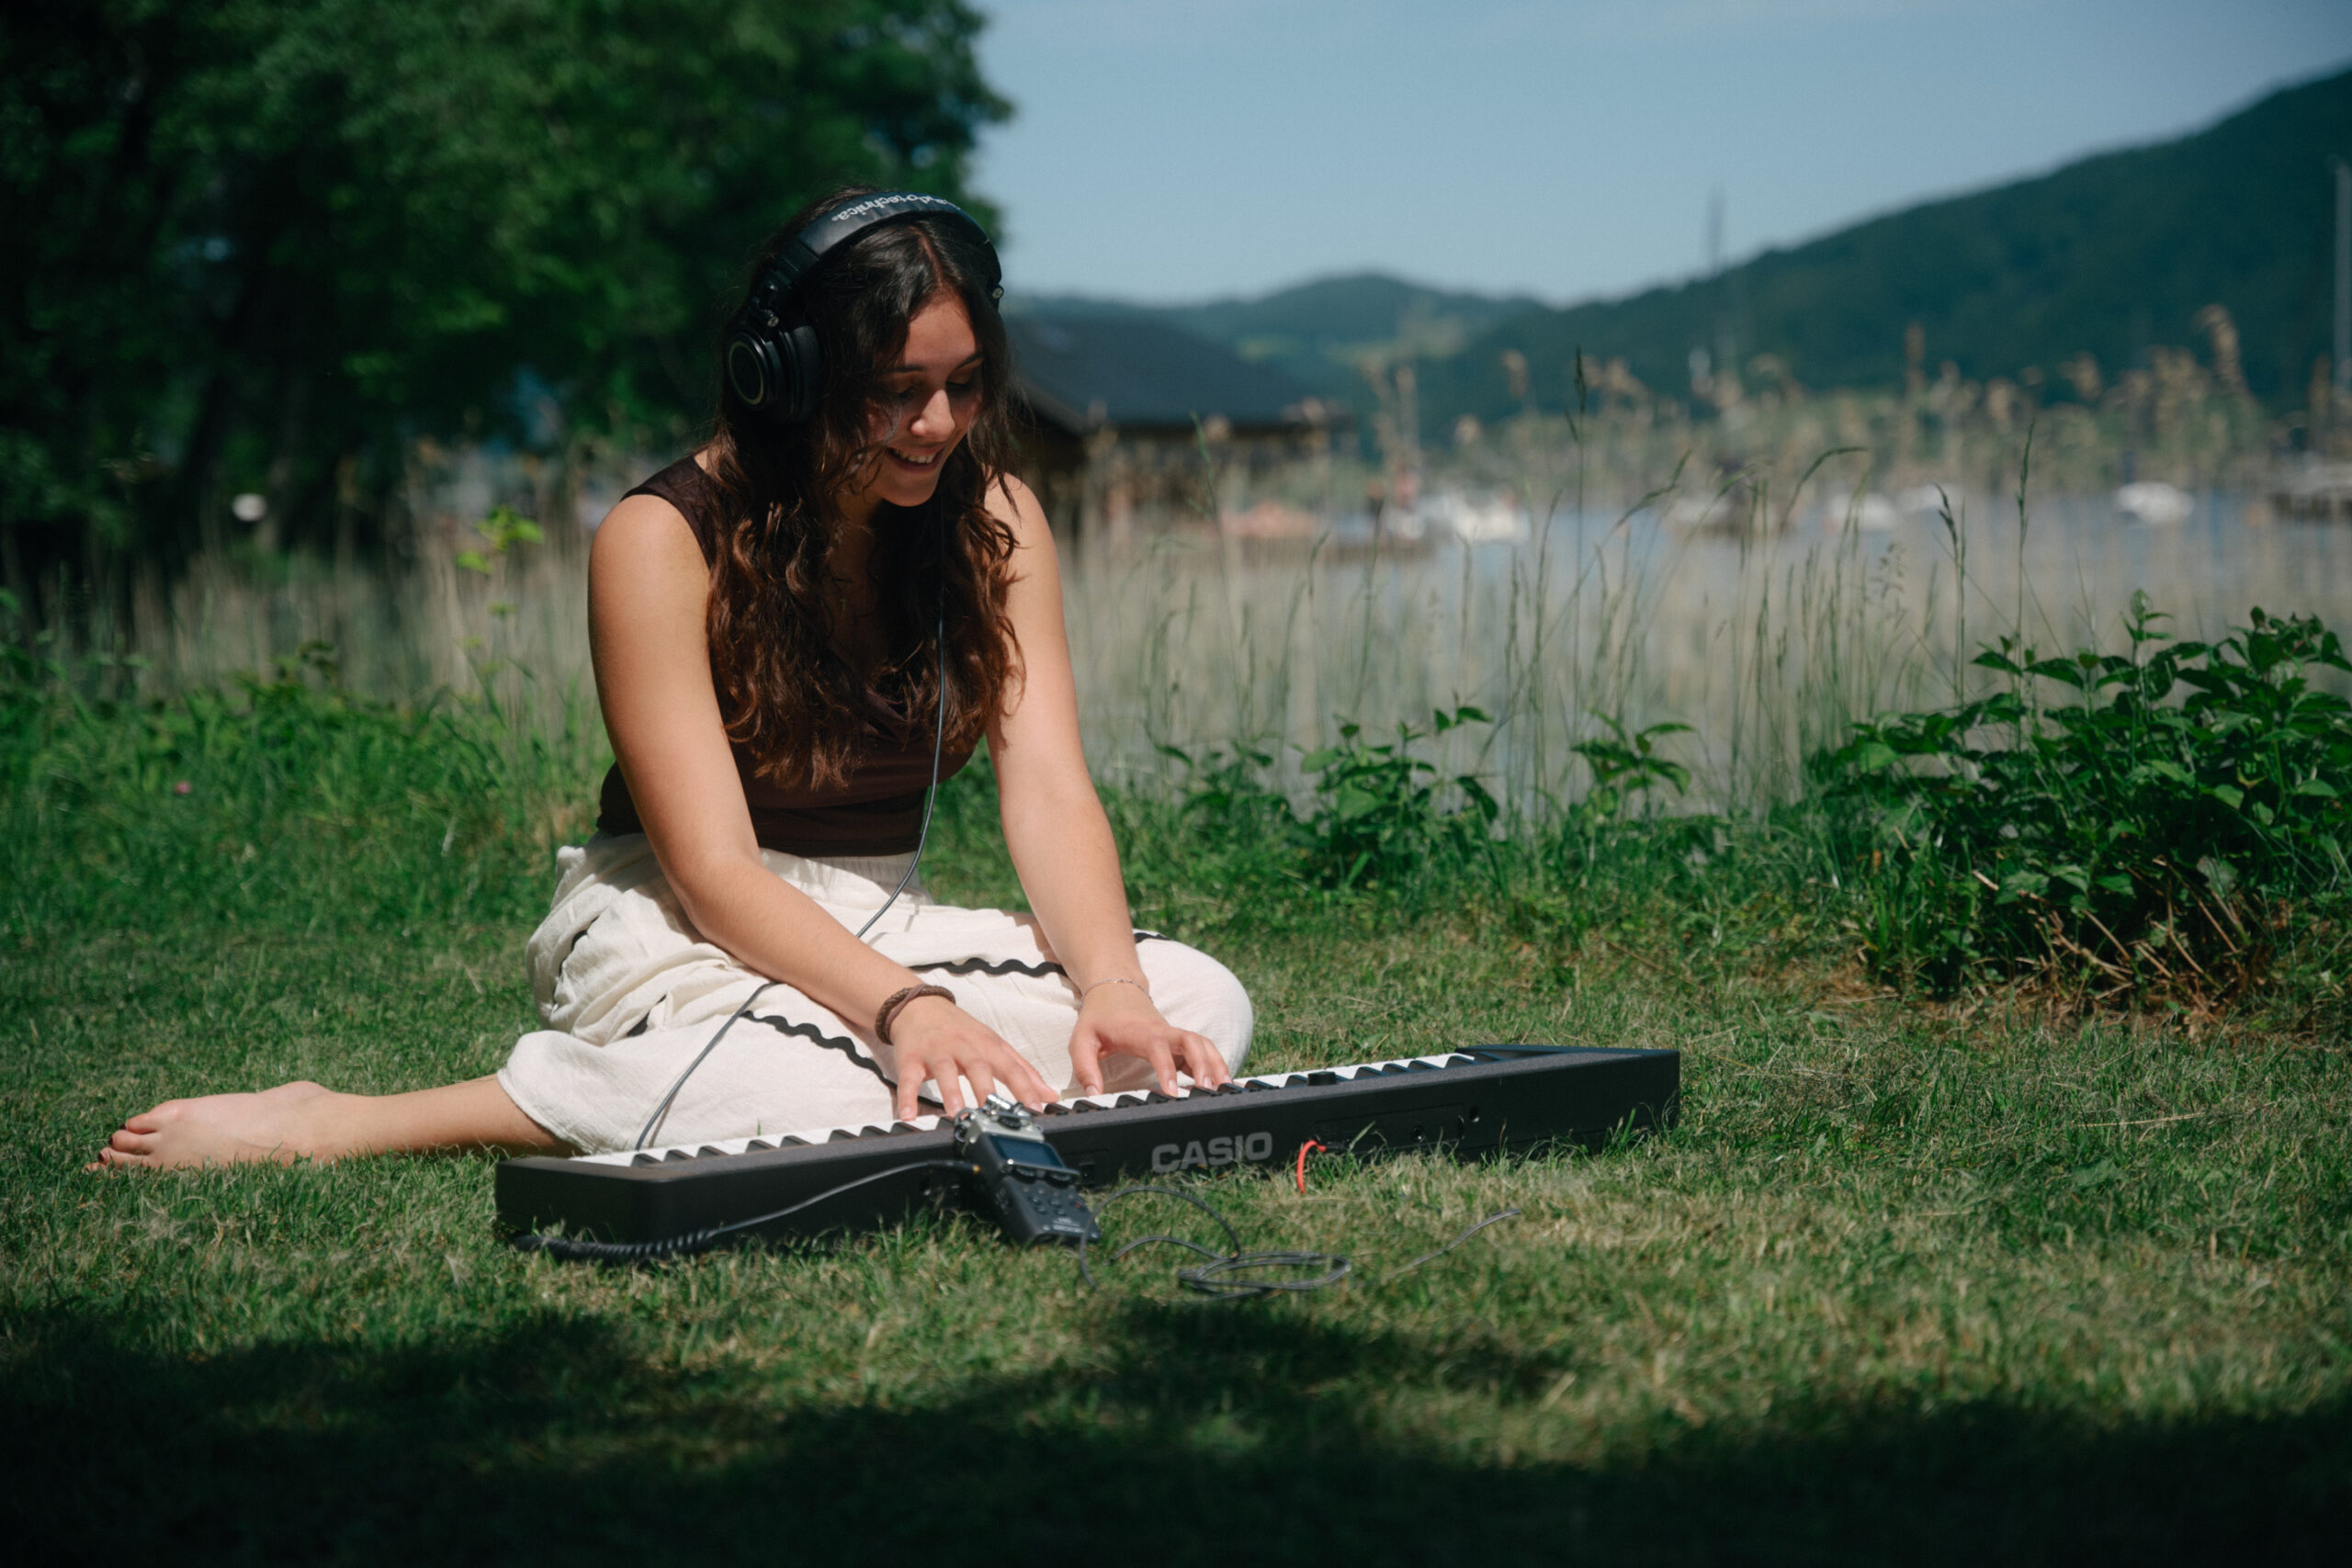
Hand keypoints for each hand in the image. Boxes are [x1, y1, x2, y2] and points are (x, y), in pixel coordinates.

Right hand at [885, 996, 1055, 1120]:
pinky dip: (907, 1098)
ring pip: (945, 1071)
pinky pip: (909, 1079)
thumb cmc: (961, 1030)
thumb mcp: (994, 1045)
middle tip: (994, 1114)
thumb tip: (1049, 1095)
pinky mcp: (911, 1059)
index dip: (1025, 1088)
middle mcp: (964, 1046)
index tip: (1035, 1109)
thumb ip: (1022, 1071)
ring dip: (951, 1093)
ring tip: (956, 1115)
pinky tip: (907, 1116)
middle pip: (978, 1066)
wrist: (920, 1006)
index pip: (1011, 1067)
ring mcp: (937, 1052)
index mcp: (987, 1045)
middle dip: (986, 1090)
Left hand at [1069, 982, 1230, 1096]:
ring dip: (1215, 1063)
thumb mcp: (1081, 1040)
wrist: (1113, 989)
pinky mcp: (1176, 1040)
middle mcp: (1161, 1031)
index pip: (1158, 1047)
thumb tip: (1094, 1095)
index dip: (1167, 1068)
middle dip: (1203, 1065)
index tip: (1173, 1092)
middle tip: (1208, 1091)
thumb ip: (1085, 1068)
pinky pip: (1201, 1049)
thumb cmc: (1098, 1017)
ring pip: (1202, 1043)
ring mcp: (1172, 1034)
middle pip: (1191, 1041)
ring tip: (1224, 1089)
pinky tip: (1219, 1083)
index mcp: (1139, 1032)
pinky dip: (1213, 1063)